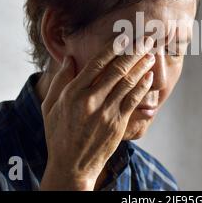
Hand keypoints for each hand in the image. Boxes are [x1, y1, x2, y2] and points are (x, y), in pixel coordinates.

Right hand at [40, 36, 154, 189]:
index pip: (96, 64)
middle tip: (146, 40)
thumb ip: (60, 81)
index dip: (113, 48)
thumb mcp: (50, 106)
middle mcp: (90, 101)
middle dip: (134, 52)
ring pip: (128, 83)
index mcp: (73, 93)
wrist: (71, 165)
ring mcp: (106, 113)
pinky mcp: (118, 124)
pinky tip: (149, 76)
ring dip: (142, 66)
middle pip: (117, 70)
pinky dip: (143, 86)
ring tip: (151, 54)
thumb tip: (69, 58)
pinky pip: (133, 100)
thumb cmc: (58, 133)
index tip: (125, 37)